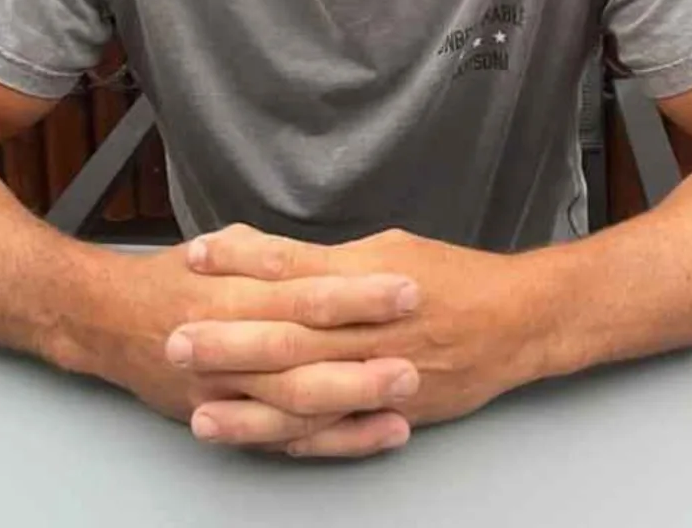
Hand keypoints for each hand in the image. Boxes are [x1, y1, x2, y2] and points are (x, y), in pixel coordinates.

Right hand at [100, 242, 423, 455]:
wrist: (107, 323)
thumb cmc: (172, 278)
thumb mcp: (219, 246)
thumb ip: (271, 253)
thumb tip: (331, 252)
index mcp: (233, 294)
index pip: (305, 292)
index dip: (358, 293)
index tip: (407, 287)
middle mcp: (229, 347)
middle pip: (305, 356)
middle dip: (364, 357)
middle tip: (418, 352)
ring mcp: (227, 393)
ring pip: (296, 406)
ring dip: (355, 404)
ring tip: (406, 398)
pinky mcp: (230, 421)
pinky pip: (287, 438)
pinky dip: (335, 440)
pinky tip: (380, 432)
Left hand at [175, 224, 546, 455]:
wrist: (516, 320)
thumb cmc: (453, 276)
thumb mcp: (391, 248)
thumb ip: (334, 260)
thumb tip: (276, 261)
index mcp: (367, 280)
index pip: (293, 268)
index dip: (241, 262)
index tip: (195, 255)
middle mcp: (371, 330)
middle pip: (289, 336)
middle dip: (229, 341)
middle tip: (174, 340)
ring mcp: (381, 377)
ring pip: (307, 396)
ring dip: (251, 407)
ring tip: (201, 412)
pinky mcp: (393, 412)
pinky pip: (340, 432)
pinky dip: (299, 440)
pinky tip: (260, 444)